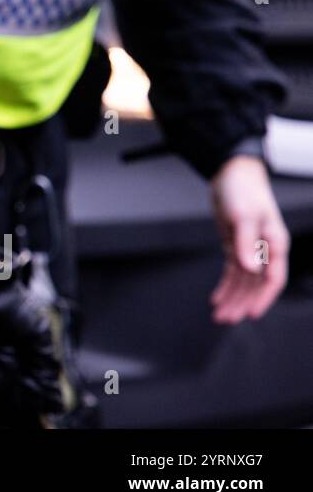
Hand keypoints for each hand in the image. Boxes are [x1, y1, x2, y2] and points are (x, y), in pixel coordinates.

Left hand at [209, 155, 288, 323]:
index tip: (251, 314)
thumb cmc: (244, 190)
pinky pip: (233, 272)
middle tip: (227, 319)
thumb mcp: (244, 215)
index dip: (263, 298)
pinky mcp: (236, 246)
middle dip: (242, 303)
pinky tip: (217, 298)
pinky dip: (226, 286)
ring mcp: (250, 249)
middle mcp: (265, 250)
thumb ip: (247, 242)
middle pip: (256, 285)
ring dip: (233, 298)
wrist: (232, 173)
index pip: (273, 278)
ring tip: (220, 315)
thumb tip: (250, 268)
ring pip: (243, 282)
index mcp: (275, 244)